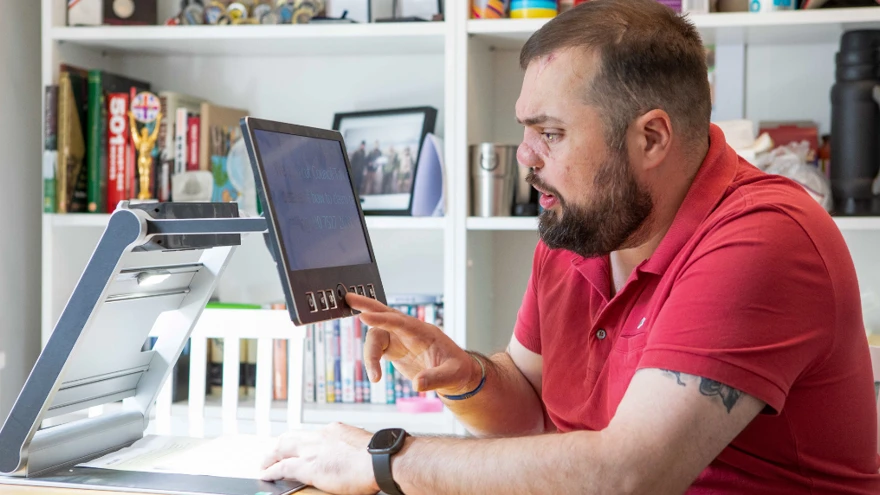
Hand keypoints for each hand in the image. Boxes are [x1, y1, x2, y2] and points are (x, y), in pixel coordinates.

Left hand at [260, 422, 377, 494]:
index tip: (299, 447)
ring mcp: (313, 450)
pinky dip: (272, 470)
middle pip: (292, 437)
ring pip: (283, 448)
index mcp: (335, 430)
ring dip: (271, 456)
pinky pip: (283, 468)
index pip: (311, 435)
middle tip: (272, 453)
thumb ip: (352, 450)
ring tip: (264, 464)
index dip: (301, 442)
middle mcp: (321, 436)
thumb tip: (354, 457)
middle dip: (280, 446)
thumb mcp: (362, 446)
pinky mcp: (308, 467)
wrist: (380, 460)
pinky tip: (266, 474)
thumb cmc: (378, 457)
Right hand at [346, 293, 481, 396]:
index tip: (364, 316)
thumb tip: (417, 384)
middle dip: (366, 306)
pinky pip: (376, 349)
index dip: (382, 319)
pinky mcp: (395, 349)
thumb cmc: (457, 371)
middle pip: (385, 313)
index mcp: (424, 332)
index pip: (400, 322)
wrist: (456, 375)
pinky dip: (371, 361)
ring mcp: (401, 338)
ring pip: (376, 336)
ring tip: (375, 377)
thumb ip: (435, 379)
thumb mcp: (452, 376)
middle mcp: (409, 331)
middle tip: (347, 298)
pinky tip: (375, 377)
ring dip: (370, 355)